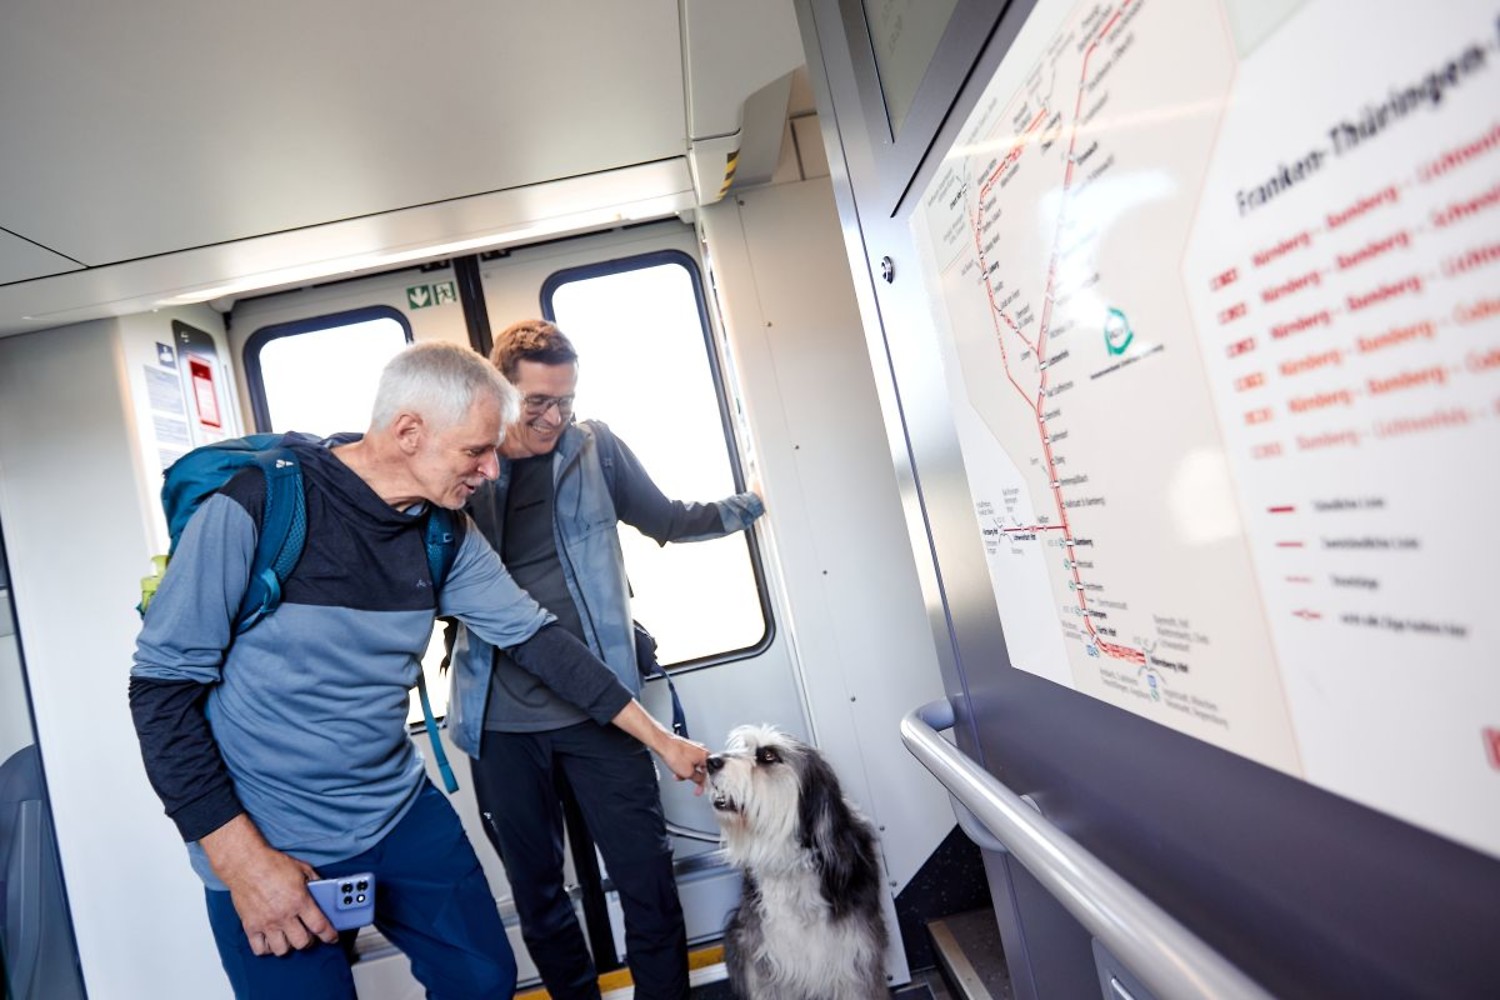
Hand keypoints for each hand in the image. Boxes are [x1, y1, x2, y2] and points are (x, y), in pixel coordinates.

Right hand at [200, 814, 337, 955]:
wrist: (246, 863)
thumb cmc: (272, 864)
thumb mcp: (302, 868)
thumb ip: (315, 882)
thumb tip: (325, 890)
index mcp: (299, 900)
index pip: (319, 926)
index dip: (329, 935)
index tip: (332, 938)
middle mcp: (283, 915)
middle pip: (302, 942)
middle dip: (309, 940)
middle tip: (308, 934)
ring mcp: (266, 923)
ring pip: (281, 950)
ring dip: (288, 945)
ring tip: (289, 937)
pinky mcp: (250, 926)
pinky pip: (259, 949)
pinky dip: (267, 948)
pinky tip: (270, 939)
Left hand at [658, 734, 709, 784]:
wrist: (663, 744)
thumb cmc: (675, 754)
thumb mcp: (688, 773)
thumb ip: (698, 779)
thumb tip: (701, 782)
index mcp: (706, 755)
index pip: (709, 773)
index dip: (704, 783)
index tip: (699, 789)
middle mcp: (702, 750)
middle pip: (701, 769)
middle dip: (692, 776)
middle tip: (687, 780)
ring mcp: (694, 748)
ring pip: (693, 765)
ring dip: (685, 772)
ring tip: (678, 774)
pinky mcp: (686, 747)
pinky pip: (688, 760)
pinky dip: (683, 766)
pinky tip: (676, 769)